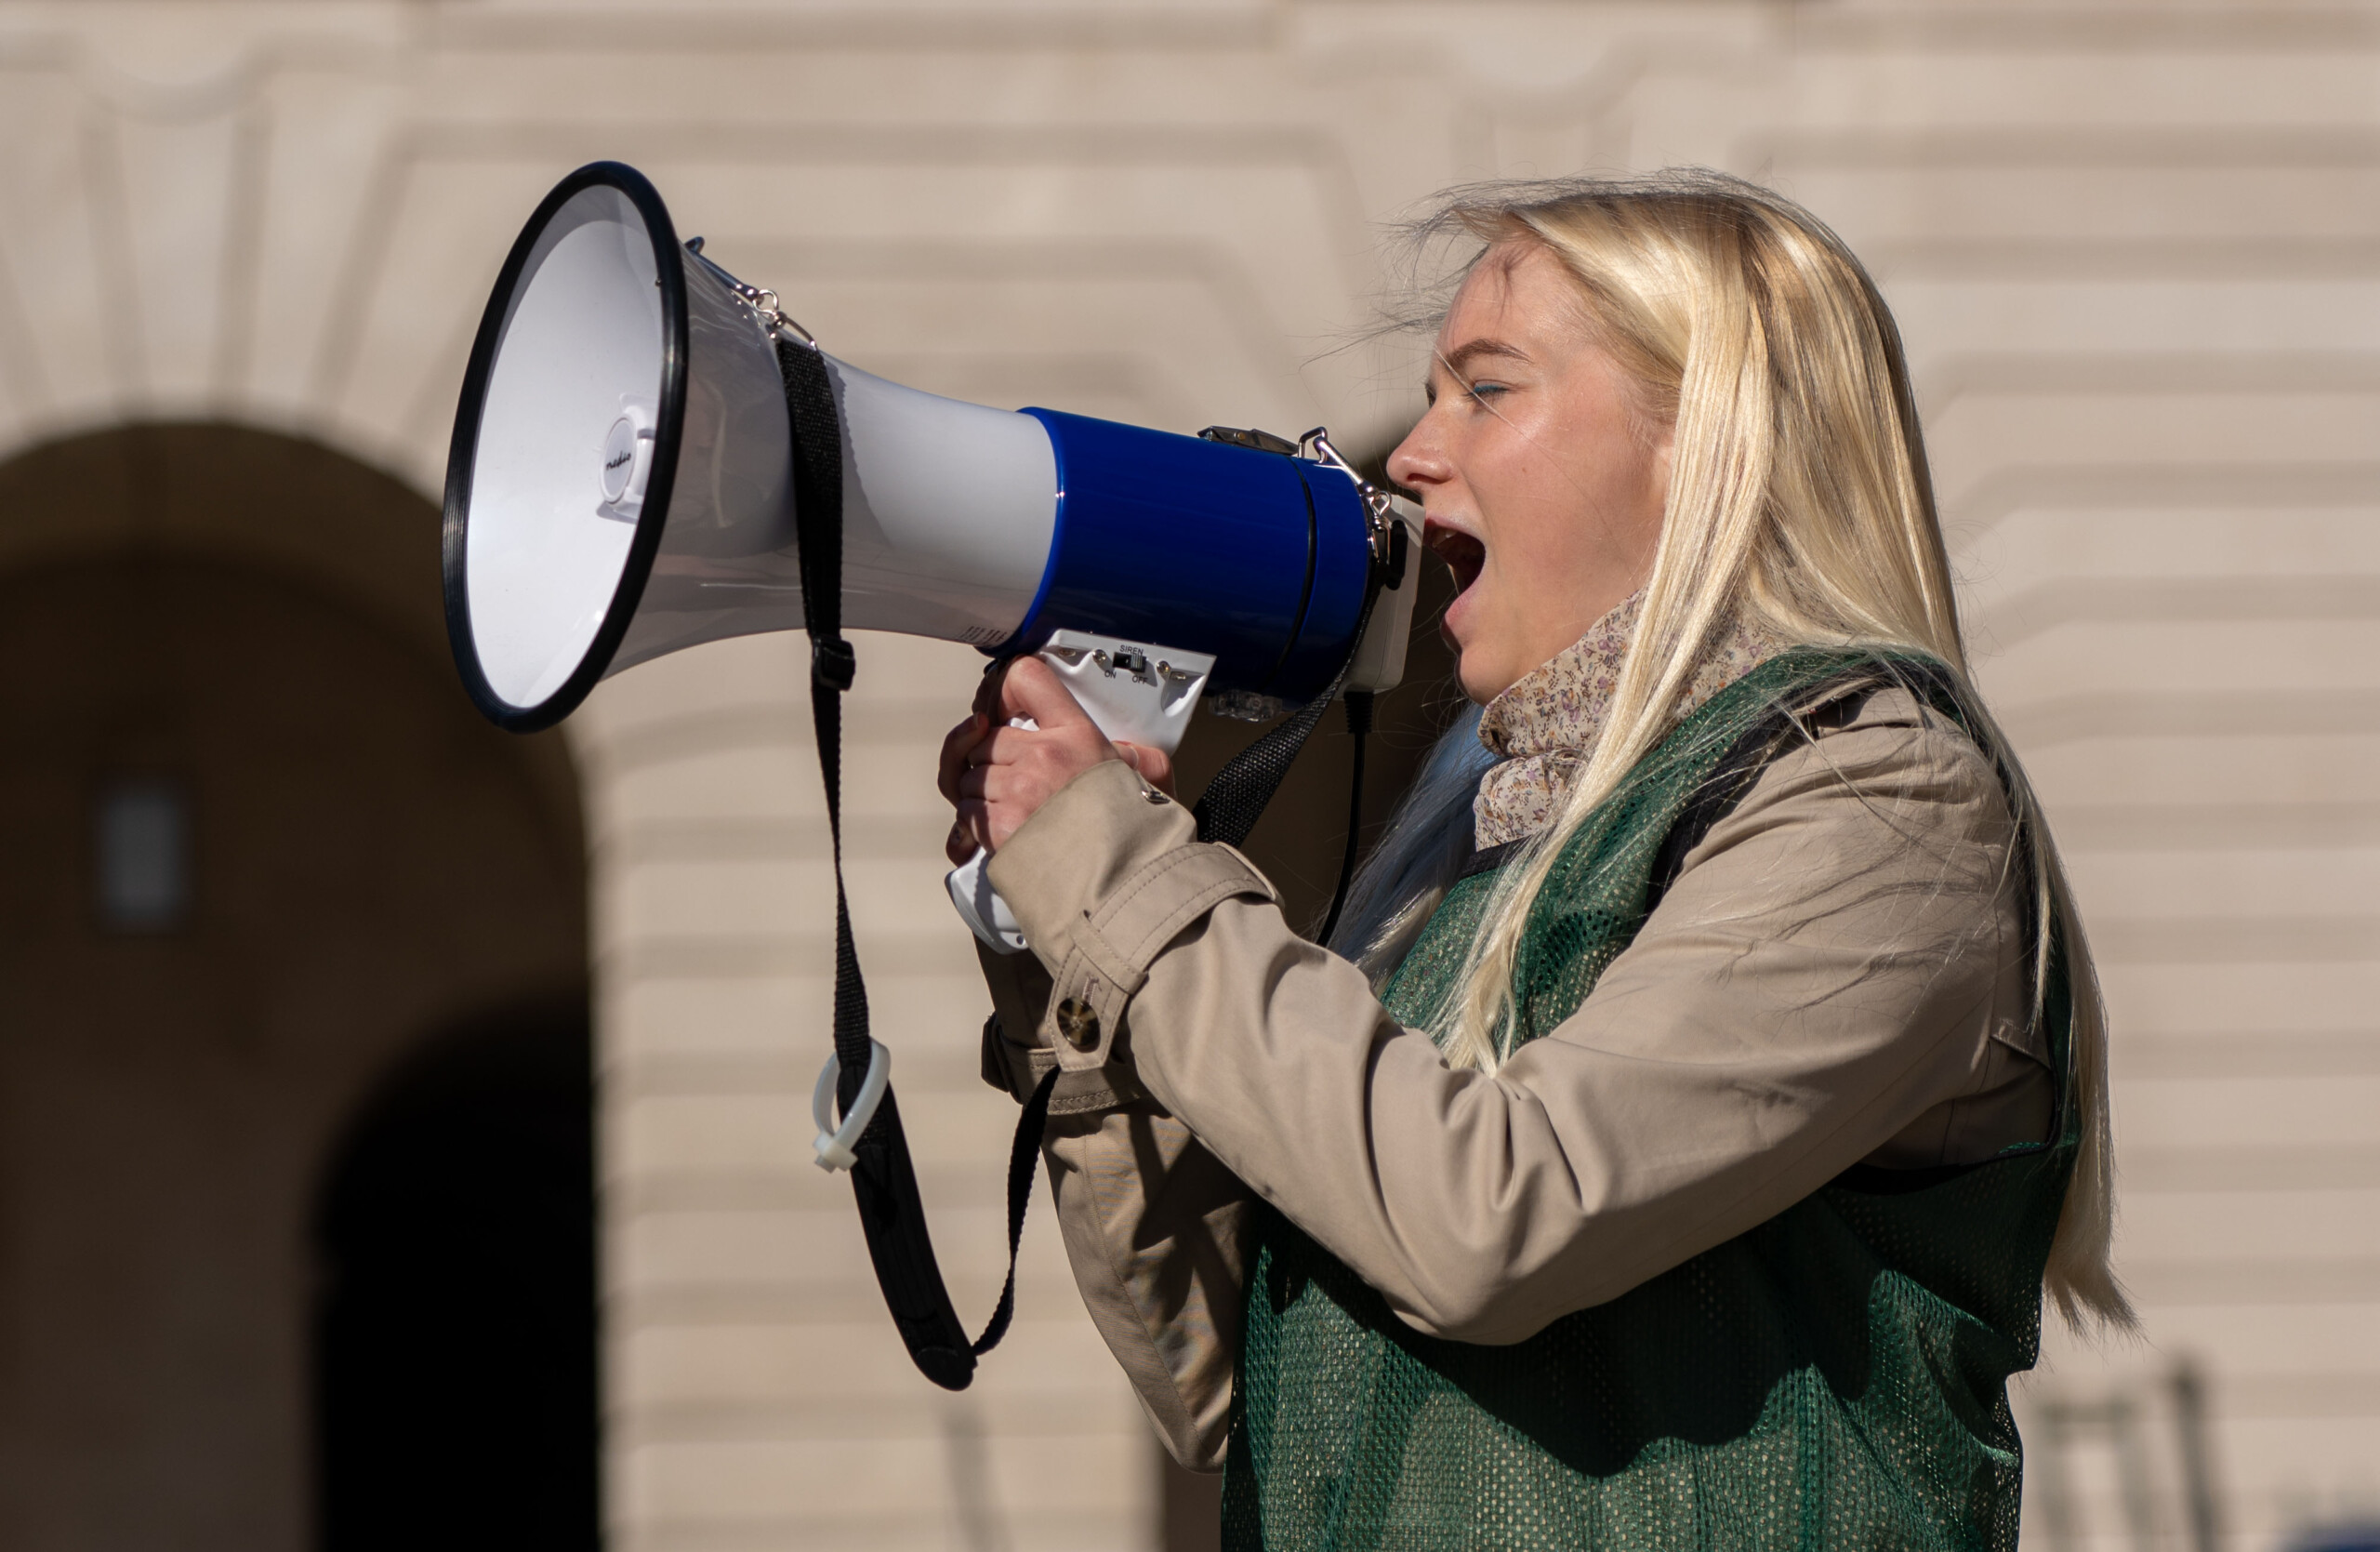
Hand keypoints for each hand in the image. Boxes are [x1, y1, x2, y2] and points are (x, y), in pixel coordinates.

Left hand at [938, 656, 1175, 862]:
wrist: (1123, 884)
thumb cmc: (1133, 837)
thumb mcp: (1151, 780)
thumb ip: (1141, 758)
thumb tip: (1133, 755)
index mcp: (1077, 735)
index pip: (1026, 679)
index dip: (1004, 690)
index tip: (1001, 708)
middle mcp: (1042, 755)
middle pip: (986, 739)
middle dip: (991, 760)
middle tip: (1010, 779)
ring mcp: (1017, 789)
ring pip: (970, 777)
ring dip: (981, 795)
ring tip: (1010, 812)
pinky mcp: (998, 824)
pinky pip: (967, 812)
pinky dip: (975, 825)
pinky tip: (1000, 834)